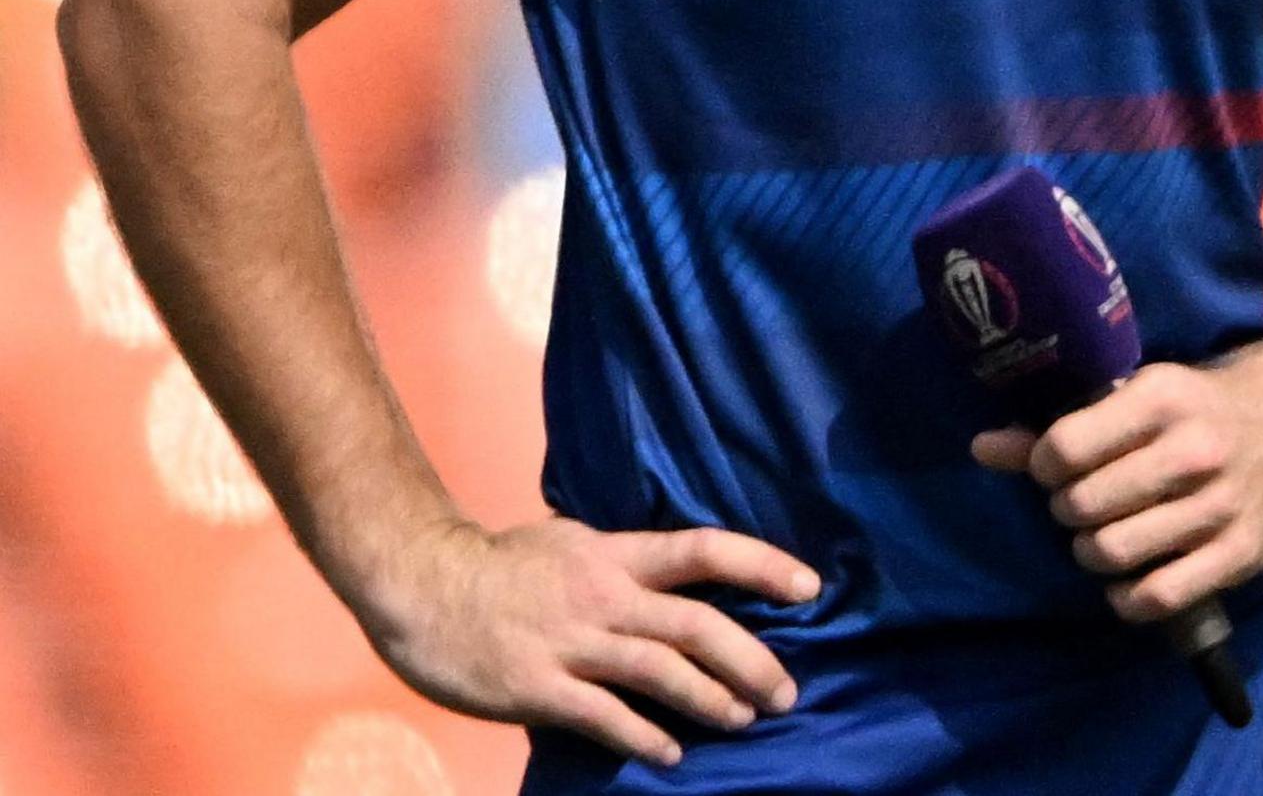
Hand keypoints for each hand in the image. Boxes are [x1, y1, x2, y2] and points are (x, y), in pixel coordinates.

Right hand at [351, 515, 818, 768]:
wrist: (417, 583)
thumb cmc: (499, 566)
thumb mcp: (572, 543)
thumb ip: (623, 562)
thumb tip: (676, 576)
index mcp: (616, 556)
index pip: (705, 550)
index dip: (763, 566)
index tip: (810, 587)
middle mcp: (603, 596)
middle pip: (696, 624)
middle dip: (751, 659)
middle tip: (786, 691)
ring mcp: (570, 643)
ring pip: (659, 671)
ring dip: (711, 699)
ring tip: (745, 720)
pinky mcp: (536, 687)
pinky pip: (603, 716)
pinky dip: (644, 736)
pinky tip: (672, 753)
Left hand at [973, 352, 1262, 625]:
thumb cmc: (1202, 406)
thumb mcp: (1139, 396)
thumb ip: (1063, 428)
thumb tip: (981, 448)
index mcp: (1162, 400)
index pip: (1064, 450)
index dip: (1046, 465)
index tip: (1061, 466)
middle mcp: (1193, 452)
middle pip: (1080, 507)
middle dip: (1069, 509)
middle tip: (1088, 502)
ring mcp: (1220, 507)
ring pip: (1110, 553)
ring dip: (1093, 551)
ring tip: (1108, 534)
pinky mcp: (1239, 554)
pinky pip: (1155, 598)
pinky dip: (1126, 596)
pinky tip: (1130, 576)